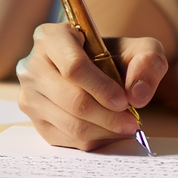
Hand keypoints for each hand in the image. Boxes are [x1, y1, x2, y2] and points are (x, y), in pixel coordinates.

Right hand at [17, 23, 167, 149]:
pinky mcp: (34, 120)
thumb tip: (137, 95)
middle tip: (131, 122)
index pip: (74, 67)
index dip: (102, 88)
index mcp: (50, 37)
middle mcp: (32, 65)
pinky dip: (92, 139)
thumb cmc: (115, 54)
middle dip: (107, 115)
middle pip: (71, 100)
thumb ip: (148, 61)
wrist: (96, 67)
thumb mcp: (139, 47)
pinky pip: (65, 138)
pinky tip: (109, 131)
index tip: (124, 101)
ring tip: (125, 127)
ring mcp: (29, 94)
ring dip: (103, 130)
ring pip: (69, 123)